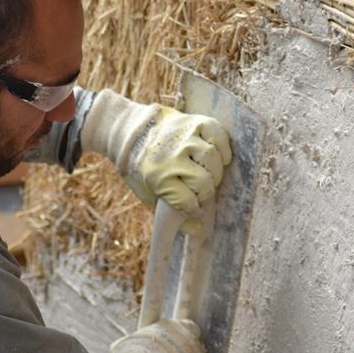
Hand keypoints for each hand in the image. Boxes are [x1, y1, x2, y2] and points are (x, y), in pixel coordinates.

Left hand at [80, 90, 231, 216]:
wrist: (130, 131)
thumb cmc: (140, 167)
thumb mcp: (147, 194)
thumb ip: (169, 214)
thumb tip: (197, 230)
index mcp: (158, 177)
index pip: (188, 202)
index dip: (194, 209)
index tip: (195, 209)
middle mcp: (172, 157)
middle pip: (204, 182)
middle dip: (206, 191)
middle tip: (200, 190)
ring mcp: (185, 138)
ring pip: (213, 159)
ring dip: (215, 171)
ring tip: (208, 173)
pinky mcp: (195, 122)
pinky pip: (219, 136)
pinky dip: (223, 148)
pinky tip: (218, 157)